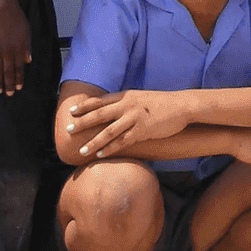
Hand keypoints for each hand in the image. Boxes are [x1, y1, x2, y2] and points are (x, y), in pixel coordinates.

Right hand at [0, 0, 31, 95]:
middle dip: (9, 84)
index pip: (19, 68)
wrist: (1, 6)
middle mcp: (7, 51)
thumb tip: (27, 61)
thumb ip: (26, 47)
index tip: (18, 88)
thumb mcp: (26, 32)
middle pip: (7, 71)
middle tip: (8, 94)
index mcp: (19, 48)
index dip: (18, 79)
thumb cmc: (16, 18)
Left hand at [61, 90, 192, 159]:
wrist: (182, 105)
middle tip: (68, 130)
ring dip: (93, 142)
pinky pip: (122, 142)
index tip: (71, 111)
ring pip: (108, 132)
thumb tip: (112, 111)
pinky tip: (101, 155)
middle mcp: (128, 105)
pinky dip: (110, 149)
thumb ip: (126, 103)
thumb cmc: (162, 103)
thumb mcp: (141, 97)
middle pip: (99, 115)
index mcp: (126, 96)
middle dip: (82, 123)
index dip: (85, 106)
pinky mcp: (143, 130)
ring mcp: (135, 118)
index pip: (100, 101)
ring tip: (82, 151)